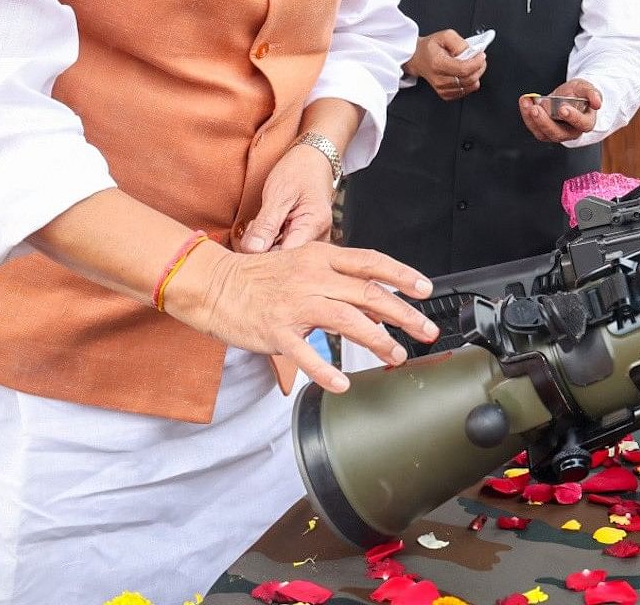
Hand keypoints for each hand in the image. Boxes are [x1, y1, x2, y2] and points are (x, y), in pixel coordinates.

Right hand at [166, 240, 438, 392]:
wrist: (214, 284)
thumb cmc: (260, 276)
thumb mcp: (303, 264)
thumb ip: (338, 278)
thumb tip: (377, 296)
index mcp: (321, 257)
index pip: (371, 263)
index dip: (402, 275)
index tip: (426, 289)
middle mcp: (312, 278)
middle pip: (368, 294)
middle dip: (404, 314)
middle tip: (425, 331)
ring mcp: (294, 305)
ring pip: (347, 321)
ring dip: (377, 341)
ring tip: (395, 356)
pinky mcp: (276, 331)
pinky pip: (305, 353)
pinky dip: (325, 370)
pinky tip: (342, 383)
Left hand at [236, 140, 335, 252]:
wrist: (313, 160)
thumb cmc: (299, 172)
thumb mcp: (278, 194)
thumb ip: (265, 225)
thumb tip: (253, 250)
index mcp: (314, 225)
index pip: (287, 257)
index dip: (264, 254)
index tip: (249, 243)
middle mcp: (319, 238)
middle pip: (285, 260)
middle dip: (262, 248)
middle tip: (254, 227)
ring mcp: (313, 240)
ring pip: (283, 256)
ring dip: (265, 244)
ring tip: (262, 224)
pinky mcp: (305, 240)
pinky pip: (285, 249)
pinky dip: (271, 241)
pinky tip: (267, 229)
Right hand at [405, 29, 486, 101]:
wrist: (417, 58)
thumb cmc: (430, 47)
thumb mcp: (445, 36)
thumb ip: (459, 43)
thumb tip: (471, 52)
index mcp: (438, 63)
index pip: (464, 69)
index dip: (477, 62)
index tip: (481, 55)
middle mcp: (439, 79)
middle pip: (469, 79)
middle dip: (479, 67)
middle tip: (479, 59)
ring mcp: (442, 88)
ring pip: (469, 86)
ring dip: (476, 75)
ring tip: (472, 65)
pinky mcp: (445, 94)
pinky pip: (465, 91)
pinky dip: (470, 83)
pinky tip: (466, 74)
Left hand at [521, 78, 599, 142]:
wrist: (570, 95)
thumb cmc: (580, 93)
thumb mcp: (587, 88)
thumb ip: (592, 93)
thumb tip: (597, 103)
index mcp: (586, 122)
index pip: (582, 124)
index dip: (573, 118)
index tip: (563, 108)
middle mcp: (572, 131)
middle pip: (558, 134)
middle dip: (545, 122)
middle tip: (536, 109)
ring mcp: (557, 132)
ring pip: (544, 133)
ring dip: (533, 119)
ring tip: (527, 103)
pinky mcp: (544, 130)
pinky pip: (534, 127)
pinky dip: (527, 115)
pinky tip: (525, 102)